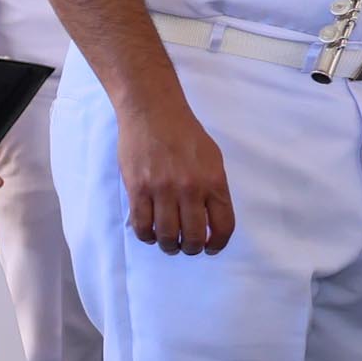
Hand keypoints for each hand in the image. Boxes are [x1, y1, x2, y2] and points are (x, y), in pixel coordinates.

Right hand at [117, 97, 235, 253]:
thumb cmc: (185, 134)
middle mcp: (190, 188)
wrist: (153, 112)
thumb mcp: (213, 159)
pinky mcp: (138, 189)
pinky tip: (150, 232)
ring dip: (169, 246)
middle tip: (187, 246)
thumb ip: (214, 188)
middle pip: (193, 237)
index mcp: (214, 181)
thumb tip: (211, 220)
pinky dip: (147, 236)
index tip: (211, 247)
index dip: (218, 244)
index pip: (223, 225)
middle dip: (192, 248)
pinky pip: (142, 226)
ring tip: (168, 242)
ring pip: (167, 236)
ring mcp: (162, 190)